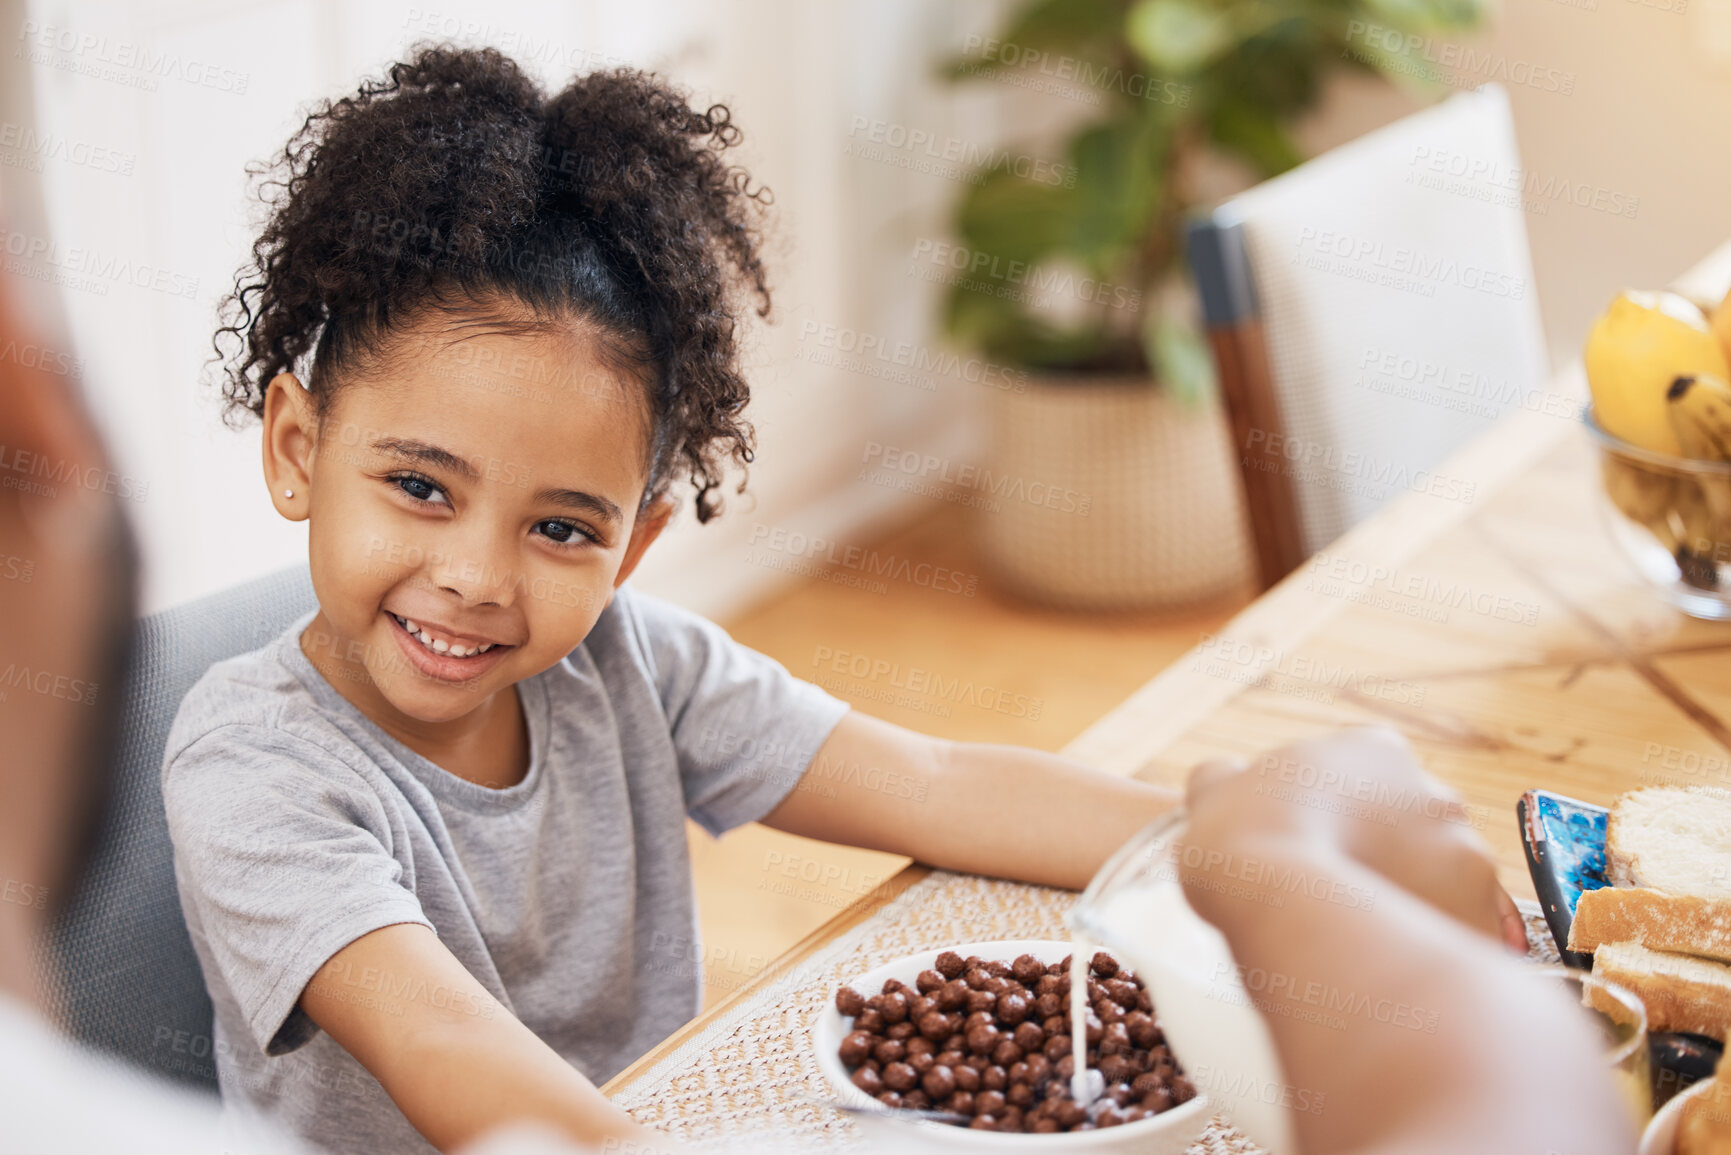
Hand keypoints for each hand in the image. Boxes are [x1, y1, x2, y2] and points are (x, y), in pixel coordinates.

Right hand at [1183, 726, 1526, 950]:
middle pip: (1412, 826)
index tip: (1319, 843)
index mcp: (1372, 750)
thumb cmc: (1246, 839)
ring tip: (1365, 938)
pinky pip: (1467, 929)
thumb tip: (1224, 781)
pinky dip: (1438, 943)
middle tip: (1339, 895)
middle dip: (1385, 858)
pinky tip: (1396, 959)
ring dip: (1414, 900)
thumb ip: (1226, 781)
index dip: (1341, 812)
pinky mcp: (1480, 908)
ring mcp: (1464, 847)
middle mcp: (1431, 789)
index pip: (1370, 774)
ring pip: (1445, 878)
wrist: (1282, 896)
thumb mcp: (1216, 794)